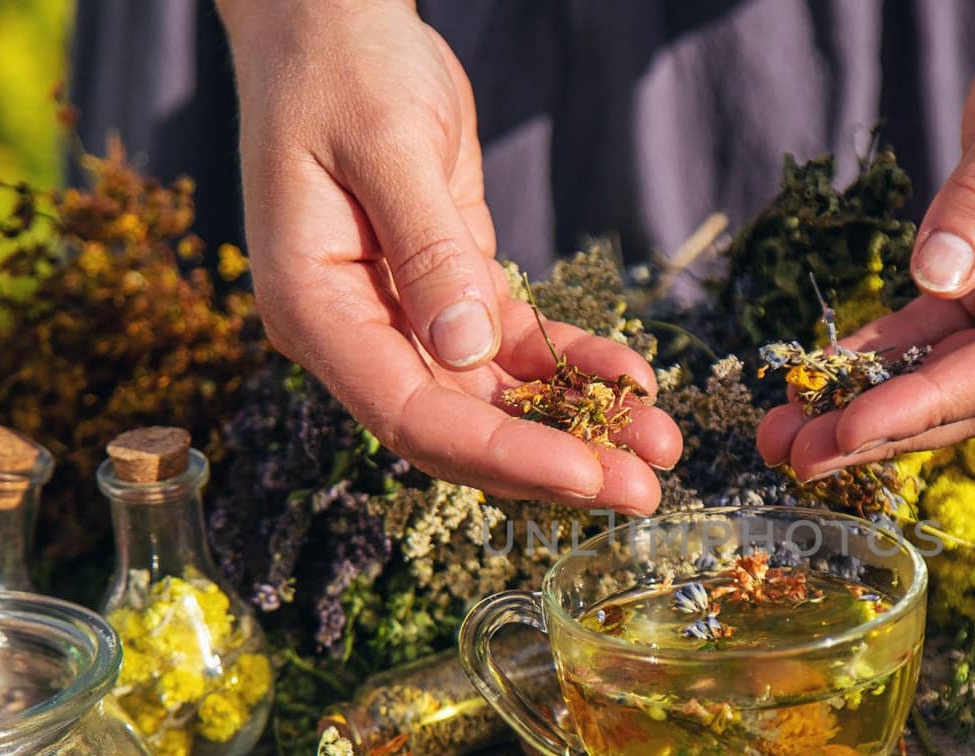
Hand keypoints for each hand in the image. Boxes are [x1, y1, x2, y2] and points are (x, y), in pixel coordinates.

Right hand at [220, 0, 679, 512]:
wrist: (334, 21)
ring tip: (659, 444)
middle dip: (554, 463)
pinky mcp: (449, 290)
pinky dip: (572, 365)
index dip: (502, 454)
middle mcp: (358, 332)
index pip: (411, 416)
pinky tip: (632, 378)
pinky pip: (515, 348)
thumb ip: (428, 250)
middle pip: (460, 429)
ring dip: (578, 425)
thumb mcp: (388, 146)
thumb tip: (466, 350)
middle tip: (644, 491)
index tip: (588, 473)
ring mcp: (405, 318)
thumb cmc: (342, 68)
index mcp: (315, 309)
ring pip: (496, 399)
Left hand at [759, 0, 974, 480]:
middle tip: (796, 456)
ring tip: (789, 435)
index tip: (852, 430)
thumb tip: (934, 281)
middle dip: (890, 428)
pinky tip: (820, 380)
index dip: (932, 404)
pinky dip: (882, 359)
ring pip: (958, 379)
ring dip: (876, 407)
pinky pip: (940, 337)